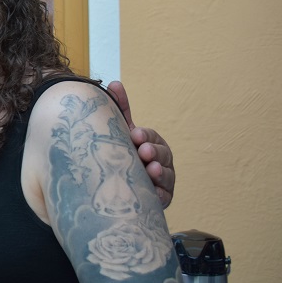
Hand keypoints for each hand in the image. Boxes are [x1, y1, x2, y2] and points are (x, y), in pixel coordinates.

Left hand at [107, 81, 175, 207]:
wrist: (119, 185)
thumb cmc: (124, 153)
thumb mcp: (121, 131)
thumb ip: (120, 109)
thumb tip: (114, 83)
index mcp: (152, 143)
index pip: (153, 137)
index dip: (146, 136)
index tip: (135, 134)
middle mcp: (161, 161)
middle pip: (163, 155)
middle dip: (155, 152)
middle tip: (144, 151)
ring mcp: (163, 180)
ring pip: (167, 176)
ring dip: (160, 173)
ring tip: (152, 170)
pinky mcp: (161, 198)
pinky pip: (164, 197)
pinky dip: (160, 194)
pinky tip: (154, 193)